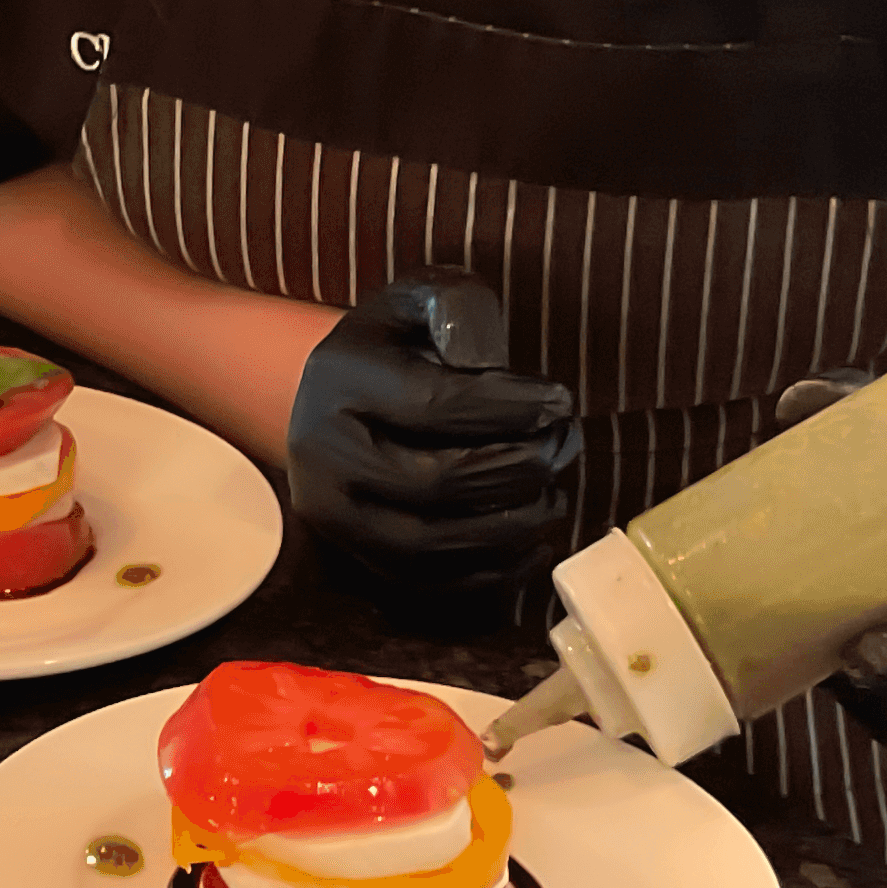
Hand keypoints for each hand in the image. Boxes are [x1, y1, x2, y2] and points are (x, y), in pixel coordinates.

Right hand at [286, 270, 578, 616]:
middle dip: (518, 469)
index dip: (509, 407)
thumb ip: (457, 307)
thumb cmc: (396, 348)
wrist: (332, 403)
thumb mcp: (419, 301)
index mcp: (339, 380)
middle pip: (434, 481)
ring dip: (511, 526)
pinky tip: (534, 543)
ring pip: (431, 544)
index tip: (561, 402)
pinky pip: (428, 585)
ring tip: (554, 495)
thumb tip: (488, 359)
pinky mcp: (354, 560)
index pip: (432, 403)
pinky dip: (492, 574)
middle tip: (564, 447)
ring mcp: (332, 516)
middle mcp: (322, 454)